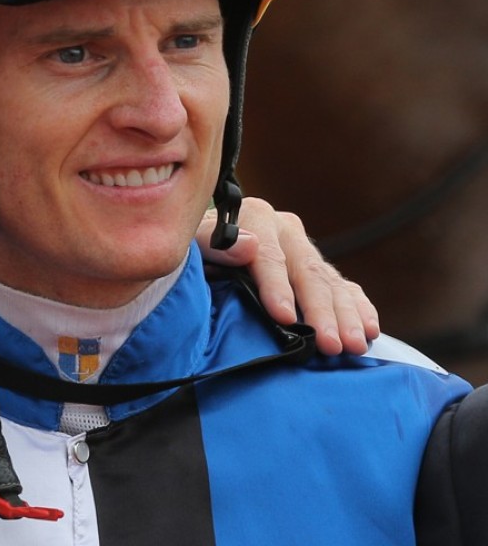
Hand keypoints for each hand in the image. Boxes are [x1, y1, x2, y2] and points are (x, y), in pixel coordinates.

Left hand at [197, 197, 379, 355]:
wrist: (203, 251)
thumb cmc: (195, 251)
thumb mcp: (194, 243)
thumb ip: (214, 244)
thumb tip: (249, 245)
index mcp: (256, 217)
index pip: (269, 256)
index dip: (277, 287)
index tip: (285, 317)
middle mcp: (287, 230)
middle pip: (307, 273)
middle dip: (320, 311)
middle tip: (330, 344)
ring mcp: (307, 251)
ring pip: (331, 284)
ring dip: (346, 317)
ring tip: (353, 346)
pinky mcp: (321, 271)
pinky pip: (346, 289)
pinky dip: (359, 309)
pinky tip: (370, 331)